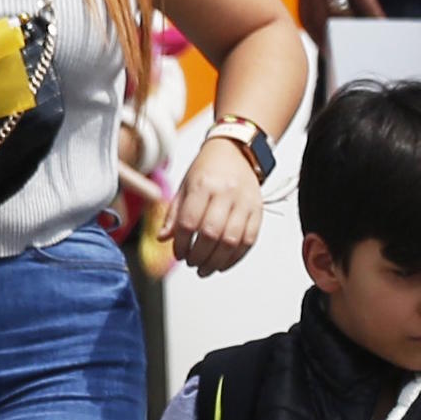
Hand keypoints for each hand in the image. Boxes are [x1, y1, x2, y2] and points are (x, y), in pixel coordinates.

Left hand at [168, 135, 266, 277]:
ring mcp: (245, 202)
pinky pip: (249, 241)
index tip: (178, 253)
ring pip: (231, 241)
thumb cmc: (207, 170)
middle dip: (198, 256)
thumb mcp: (185, 186)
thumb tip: (162, 238)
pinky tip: (222, 264)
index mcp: (203, 185)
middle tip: (191, 263)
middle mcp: (226, 193)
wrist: (236, 151)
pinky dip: (235, 258)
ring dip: (215, 261)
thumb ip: (174, 214)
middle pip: (211, 234)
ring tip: (204, 269)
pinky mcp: (258, 210)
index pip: (189, 222)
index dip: (181, 244)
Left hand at [292, 0, 385, 50]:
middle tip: (343, 56)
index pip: (305, 16)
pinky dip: (372, 17)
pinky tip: (380, 25)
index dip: (315, 36)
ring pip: (342, 15)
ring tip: (364, 45)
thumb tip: (324, 6)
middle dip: (332, 42)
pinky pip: (364, 3)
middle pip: (321, 21)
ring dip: (354, 33)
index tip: (325, 49)